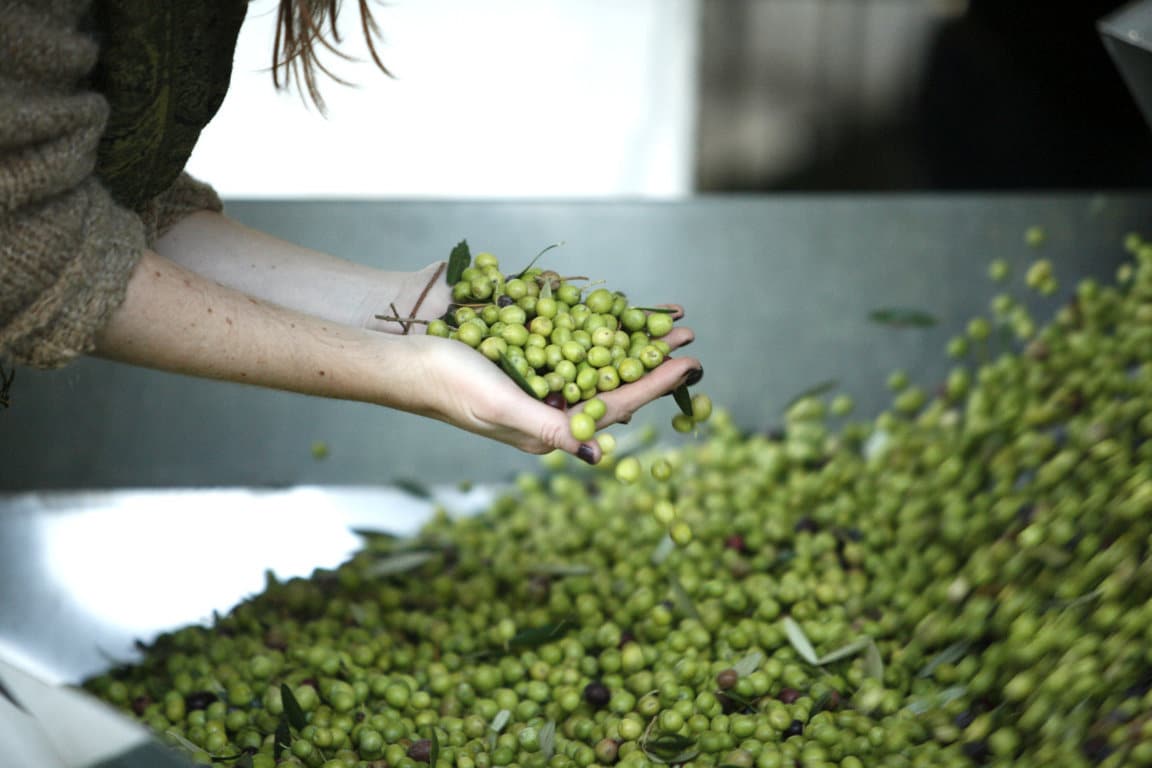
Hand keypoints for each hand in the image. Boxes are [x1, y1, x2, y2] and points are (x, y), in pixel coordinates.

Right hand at [411, 305, 699, 462]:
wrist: (400, 354)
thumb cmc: (446, 383)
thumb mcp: (500, 406)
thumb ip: (549, 427)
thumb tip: (597, 454)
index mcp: (546, 428)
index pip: (613, 406)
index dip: (654, 385)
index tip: (690, 365)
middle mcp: (547, 404)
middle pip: (612, 380)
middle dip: (651, 359)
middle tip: (689, 338)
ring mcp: (538, 377)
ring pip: (597, 356)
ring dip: (632, 337)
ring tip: (667, 322)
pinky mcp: (526, 351)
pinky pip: (572, 336)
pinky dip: (598, 321)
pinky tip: (618, 309)